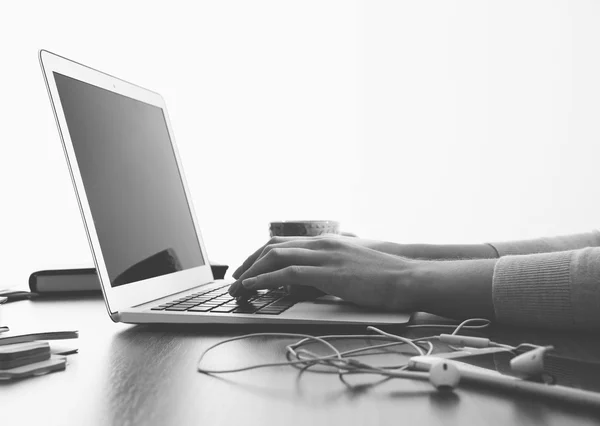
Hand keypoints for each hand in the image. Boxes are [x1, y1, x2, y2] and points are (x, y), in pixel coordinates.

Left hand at [232, 234, 393, 279]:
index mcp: (326, 242)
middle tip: (235, 276)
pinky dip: (265, 279)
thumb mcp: (351, 266)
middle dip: (249, 260)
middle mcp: (321, 244)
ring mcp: (324, 256)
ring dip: (251, 270)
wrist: (406, 277)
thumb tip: (311, 280)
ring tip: (237, 285)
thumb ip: (329, 268)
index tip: (248, 266)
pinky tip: (253, 287)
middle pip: (273, 246)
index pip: (284, 242)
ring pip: (275, 256)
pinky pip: (287, 273)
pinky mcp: (327, 273)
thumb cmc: (383, 276)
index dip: (261, 253)